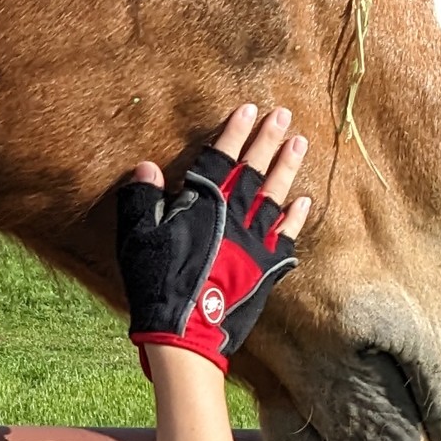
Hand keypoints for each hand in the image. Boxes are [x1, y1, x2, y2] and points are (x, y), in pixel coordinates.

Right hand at [114, 103, 310, 371]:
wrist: (185, 332)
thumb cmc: (155, 282)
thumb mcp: (136, 237)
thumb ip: (140, 199)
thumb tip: (144, 167)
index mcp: (202, 204)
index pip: (220, 158)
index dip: (234, 132)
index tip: (249, 109)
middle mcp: (233, 215)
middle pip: (254, 169)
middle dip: (268, 139)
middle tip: (284, 114)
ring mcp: (254, 241)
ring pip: (275, 196)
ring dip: (287, 168)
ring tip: (300, 142)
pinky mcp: (266, 267)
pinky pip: (286, 236)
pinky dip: (296, 218)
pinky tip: (304, 201)